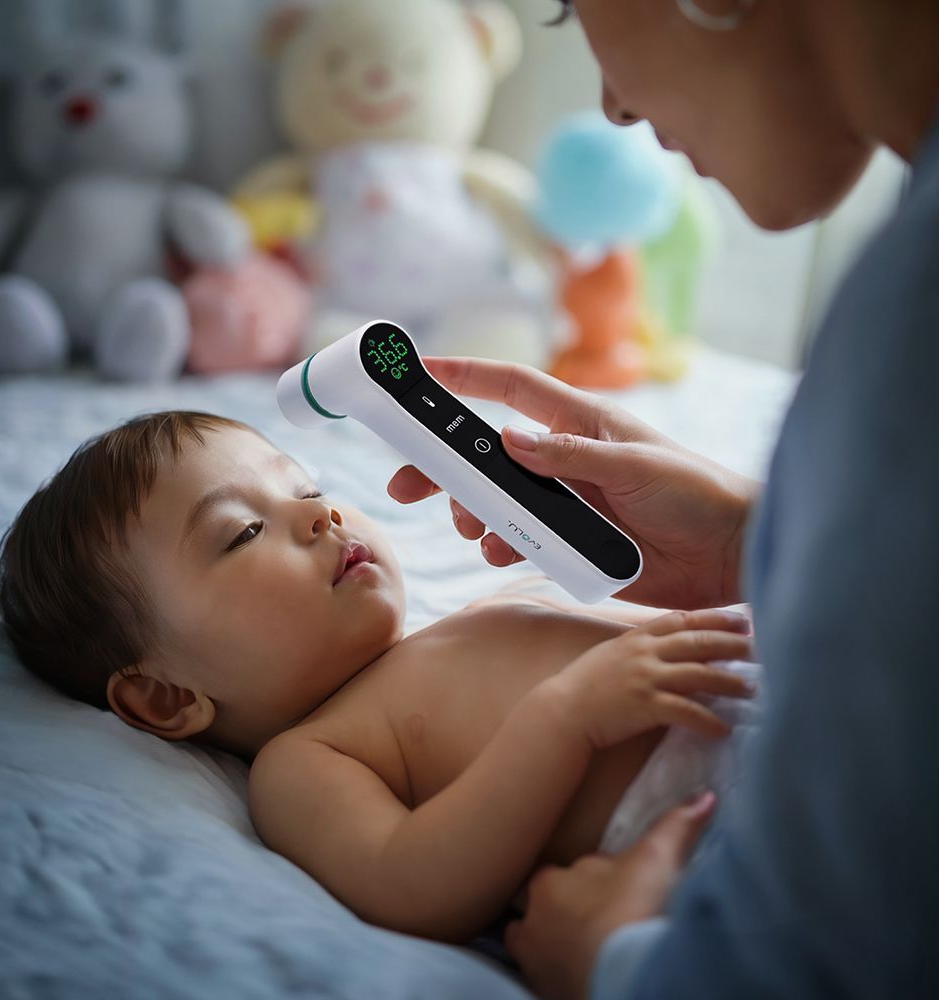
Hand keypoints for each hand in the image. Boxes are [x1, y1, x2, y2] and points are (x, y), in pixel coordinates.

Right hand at [386, 357, 758, 608]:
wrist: (730, 556)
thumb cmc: (697, 494)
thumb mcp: (637, 467)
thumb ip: (573, 456)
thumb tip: (508, 438)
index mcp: (579, 423)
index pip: (512, 389)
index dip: (465, 377)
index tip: (420, 372)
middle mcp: (562, 459)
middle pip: (484, 454)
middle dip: (442, 467)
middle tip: (404, 486)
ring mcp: (562, 502)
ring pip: (494, 501)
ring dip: (472, 513)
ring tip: (474, 530)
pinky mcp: (567, 542)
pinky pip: (516, 539)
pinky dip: (500, 545)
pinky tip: (502, 552)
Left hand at [504, 791, 716, 999]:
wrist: (628, 983)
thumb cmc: (633, 912)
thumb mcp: (657, 860)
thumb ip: (676, 825)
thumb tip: (704, 795)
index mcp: (548, 883)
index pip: (561, 874)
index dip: (588, 882)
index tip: (613, 892)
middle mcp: (531, 922)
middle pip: (544, 911)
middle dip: (566, 915)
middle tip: (602, 925)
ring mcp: (534, 965)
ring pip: (537, 947)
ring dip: (558, 947)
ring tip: (591, 953)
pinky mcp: (545, 996)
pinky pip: (546, 983)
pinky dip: (562, 978)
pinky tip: (586, 977)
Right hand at [546, 609, 753, 749]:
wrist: (562, 709)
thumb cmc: (584, 684)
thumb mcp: (612, 654)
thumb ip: (639, 647)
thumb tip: (668, 648)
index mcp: (637, 637)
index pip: (682, 619)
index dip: (714, 618)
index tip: (741, 620)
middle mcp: (644, 652)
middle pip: (698, 642)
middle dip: (732, 644)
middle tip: (760, 648)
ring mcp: (645, 678)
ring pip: (699, 674)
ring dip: (729, 682)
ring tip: (752, 689)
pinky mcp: (645, 706)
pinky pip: (686, 711)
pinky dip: (708, 721)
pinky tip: (724, 729)